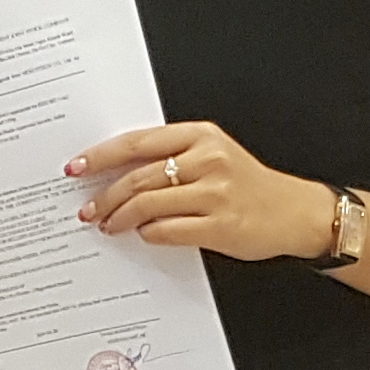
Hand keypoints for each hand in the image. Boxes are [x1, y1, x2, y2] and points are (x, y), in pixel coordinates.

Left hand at [72, 121, 341, 262]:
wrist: (293, 211)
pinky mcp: (220, 225)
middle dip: (105, 195)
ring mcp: (215, 193)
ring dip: (120, 217)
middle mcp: (207, 159)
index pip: (138, 142)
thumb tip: (117, 173)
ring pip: (148, 203)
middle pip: (138, 176)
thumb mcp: (212, 155)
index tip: (76, 167)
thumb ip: (171, 158)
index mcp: (200, 135)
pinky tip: (142, 234)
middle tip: (87, 209)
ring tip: (108, 225)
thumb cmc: (246, 184)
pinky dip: (148, 233)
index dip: (101, 155)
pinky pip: (168, 230)